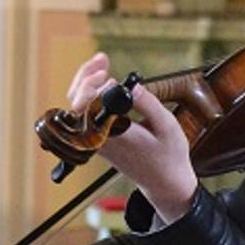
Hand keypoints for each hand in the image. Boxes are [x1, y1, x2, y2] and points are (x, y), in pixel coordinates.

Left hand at [66, 54, 195, 222]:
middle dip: (86, 77)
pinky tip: (103, 79)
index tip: (113, 79)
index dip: (93, 88)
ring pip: (77, 106)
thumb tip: (132, 85)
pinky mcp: (99, 139)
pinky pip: (85, 113)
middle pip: (76, 102)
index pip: (86, 107)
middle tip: (104, 61)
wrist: (165, 182)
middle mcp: (99, 138)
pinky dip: (90, 93)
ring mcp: (96, 139)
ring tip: (103, 63)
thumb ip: (148, 104)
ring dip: (86, 81)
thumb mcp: (167, 126)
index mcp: (113, 135)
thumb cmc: (169, 156)